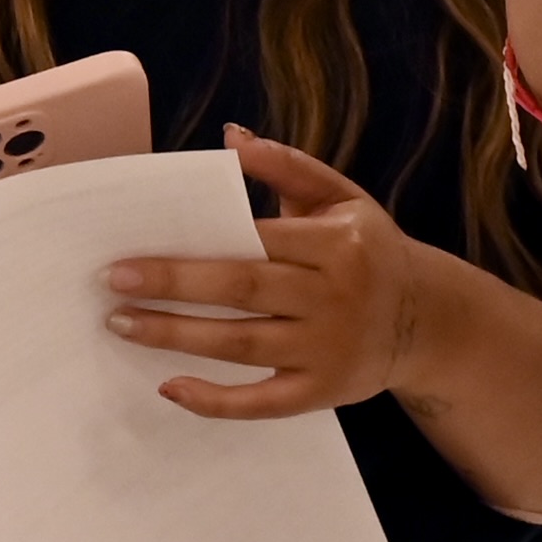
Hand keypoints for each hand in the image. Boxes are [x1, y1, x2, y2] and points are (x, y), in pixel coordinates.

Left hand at [103, 131, 449, 421]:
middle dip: (173, 288)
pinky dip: (215, 401)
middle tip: (113, 284)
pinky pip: (262, 402)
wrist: (428, 321)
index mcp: (338, 243)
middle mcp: (335, 297)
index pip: (256, 242)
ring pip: (242, 345)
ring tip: (123, 326)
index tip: (132, 252)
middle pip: (242, 290)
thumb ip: (289, 167)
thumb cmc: (370, 251)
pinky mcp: (322, 392)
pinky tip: (171, 388)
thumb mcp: (344, 199)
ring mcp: (328, 349)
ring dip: (177, 337)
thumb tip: (232, 138)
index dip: (194, 248)